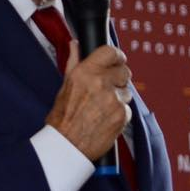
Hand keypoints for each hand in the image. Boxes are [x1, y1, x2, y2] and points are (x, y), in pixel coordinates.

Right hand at [46, 42, 132, 160]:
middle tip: (108, 88)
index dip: (116, 56)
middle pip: (124, 70)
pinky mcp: (121, 115)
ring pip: (127, 91)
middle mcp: (100, 83)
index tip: (117, 60)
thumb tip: (75, 45)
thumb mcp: (65, 85)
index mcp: (85, 72)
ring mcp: (113, 99)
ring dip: (119, 97)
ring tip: (102, 108)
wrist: (66, 145)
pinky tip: (105, 119)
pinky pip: (127, 109)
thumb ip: (74, 62)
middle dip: (119, 78)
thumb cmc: (62, 117)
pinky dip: (119, 114)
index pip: (111, 52)